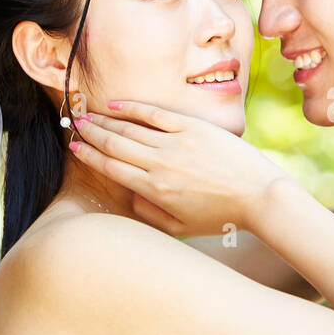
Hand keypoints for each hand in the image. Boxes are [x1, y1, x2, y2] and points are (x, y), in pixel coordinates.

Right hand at [68, 101, 288, 235]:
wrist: (260, 196)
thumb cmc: (222, 216)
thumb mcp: (181, 228)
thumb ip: (150, 213)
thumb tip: (130, 195)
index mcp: (155, 190)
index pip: (112, 168)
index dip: (89, 156)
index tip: (74, 147)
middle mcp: (160, 164)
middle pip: (115, 145)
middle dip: (90, 134)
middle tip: (73, 125)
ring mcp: (177, 143)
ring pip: (130, 129)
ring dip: (105, 121)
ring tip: (87, 115)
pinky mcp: (194, 128)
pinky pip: (156, 115)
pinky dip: (134, 109)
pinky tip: (116, 105)